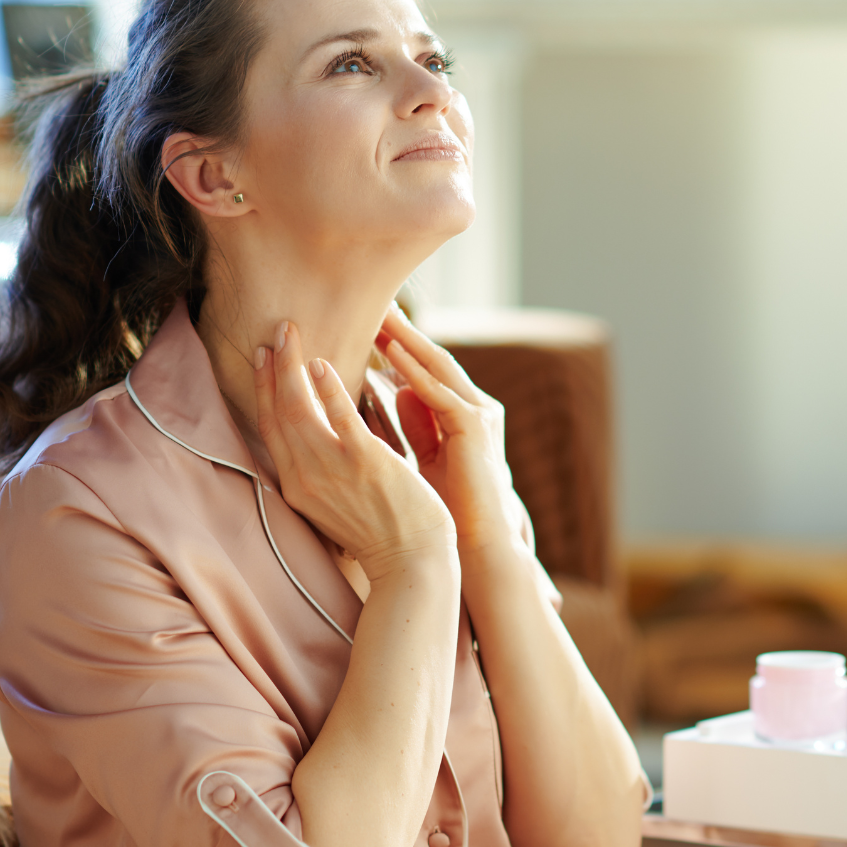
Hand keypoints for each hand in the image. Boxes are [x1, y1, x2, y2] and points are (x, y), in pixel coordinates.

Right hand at [254, 321, 453, 582]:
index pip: (270, 430)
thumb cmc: (380, 531)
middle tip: (274, 334)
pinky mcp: (363, 461)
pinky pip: (338, 416)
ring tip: (289, 334)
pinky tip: (321, 364)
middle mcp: (304, 478)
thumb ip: (321, 470)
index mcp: (297, 487)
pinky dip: (326, 389)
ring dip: (290, 367)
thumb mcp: (335, 502)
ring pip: (298, 408)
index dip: (263, 392)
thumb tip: (320, 438)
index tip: (263, 361)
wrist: (411, 561)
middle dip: (272, 370)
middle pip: (276, 413)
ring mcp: (331, 469)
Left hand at [377, 305, 525, 553]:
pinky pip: (440, 391)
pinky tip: (393, 351)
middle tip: (374, 301)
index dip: (398, 345)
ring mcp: (478, 415)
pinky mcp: (474, 428)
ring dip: (407, 338)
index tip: (369, 323)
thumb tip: (394, 394)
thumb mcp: (426, 457)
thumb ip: (417, 425)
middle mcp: (475, 408)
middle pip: (431, 359)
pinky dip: (415, 371)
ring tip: (380, 312)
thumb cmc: (450, 510)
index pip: (425, 370)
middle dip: (402, 331)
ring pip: (438, 366)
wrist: (478, 545)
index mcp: (462, 415)